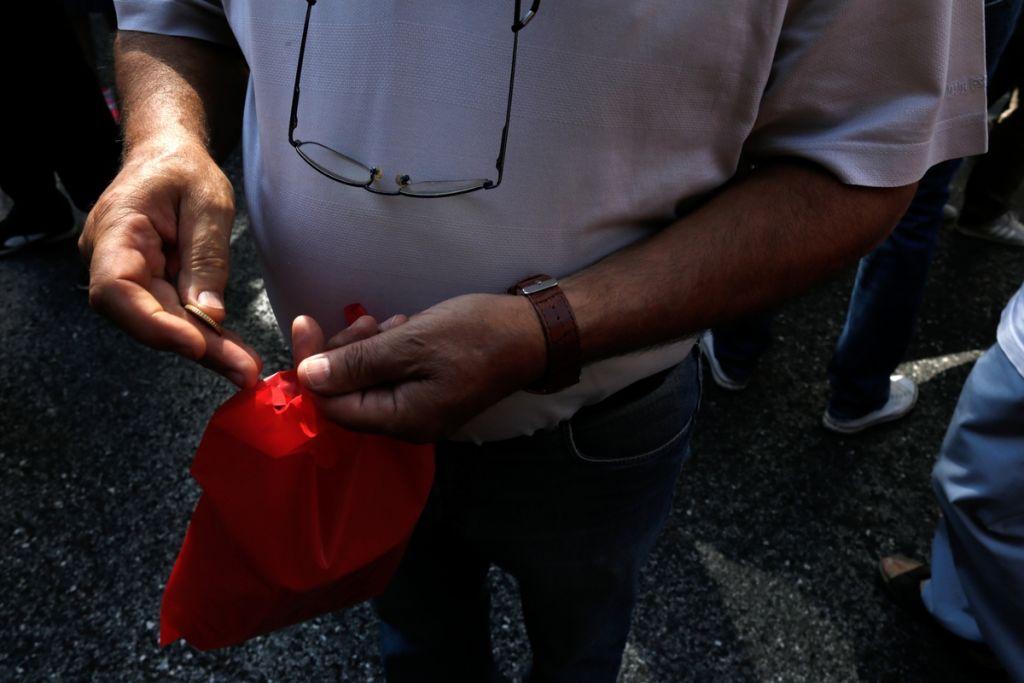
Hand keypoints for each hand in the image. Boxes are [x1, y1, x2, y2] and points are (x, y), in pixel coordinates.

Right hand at [79, 140, 261, 386]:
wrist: (166, 155)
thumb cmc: (183, 170)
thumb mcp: (208, 203)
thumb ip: (206, 257)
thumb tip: (209, 315)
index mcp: (115, 230)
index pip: (116, 289)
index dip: (152, 323)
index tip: (195, 343)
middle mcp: (109, 260)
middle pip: (144, 316)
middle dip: (195, 347)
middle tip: (242, 371)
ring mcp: (126, 275)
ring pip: (161, 323)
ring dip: (204, 349)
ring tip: (245, 368)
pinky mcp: (149, 285)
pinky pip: (173, 315)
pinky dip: (204, 335)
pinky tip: (234, 355)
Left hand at [293, 294, 545, 442]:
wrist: (533, 335)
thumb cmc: (476, 336)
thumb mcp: (411, 343)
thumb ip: (357, 363)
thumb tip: (308, 377)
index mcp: (401, 419)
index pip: (332, 405)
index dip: (310, 366)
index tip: (304, 321)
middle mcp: (408, 424)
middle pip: (348, 396)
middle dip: (341, 354)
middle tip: (361, 319)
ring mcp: (420, 411)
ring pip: (368, 383)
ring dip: (365, 348)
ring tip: (384, 320)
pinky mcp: (430, 394)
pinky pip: (391, 377)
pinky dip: (386, 351)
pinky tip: (400, 326)